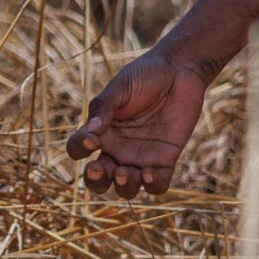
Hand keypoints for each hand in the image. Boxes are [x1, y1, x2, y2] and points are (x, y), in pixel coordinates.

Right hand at [66, 49, 215, 197]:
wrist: (180, 70)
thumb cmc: (145, 75)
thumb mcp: (120, 87)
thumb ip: (104, 107)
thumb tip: (90, 131)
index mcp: (101, 131)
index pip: (79, 149)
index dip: (79, 149)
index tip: (91, 140)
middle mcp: (118, 149)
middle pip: (99, 178)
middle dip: (95, 181)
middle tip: (99, 169)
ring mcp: (141, 157)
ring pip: (126, 187)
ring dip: (122, 186)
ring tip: (124, 173)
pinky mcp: (165, 160)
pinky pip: (157, 185)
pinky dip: (151, 185)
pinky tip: (148, 173)